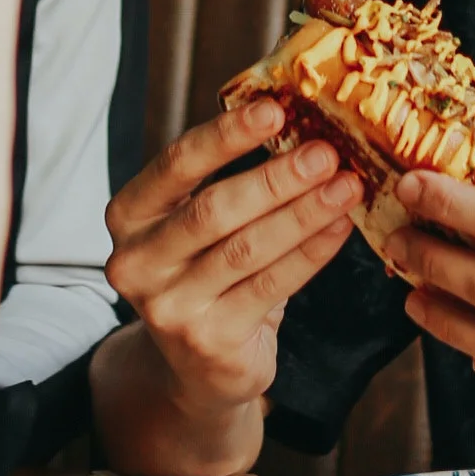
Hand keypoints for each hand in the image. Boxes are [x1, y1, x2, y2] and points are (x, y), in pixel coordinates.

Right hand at [103, 104, 364, 429]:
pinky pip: (271, 287)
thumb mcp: (196, 223)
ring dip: (303, 213)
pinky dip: (311, 252)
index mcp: (129, 215)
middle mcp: (137, 262)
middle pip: (213, 209)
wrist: (197, 367)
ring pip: (246, 249)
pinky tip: (338, 228)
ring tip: (345, 186)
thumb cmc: (205, 273)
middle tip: (325, 153)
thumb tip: (299, 121)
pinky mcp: (209, 341)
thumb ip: (228, 179)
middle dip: (276, 177)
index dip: (226, 135)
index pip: (177, 164)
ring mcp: (170, 307)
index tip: (275, 109)